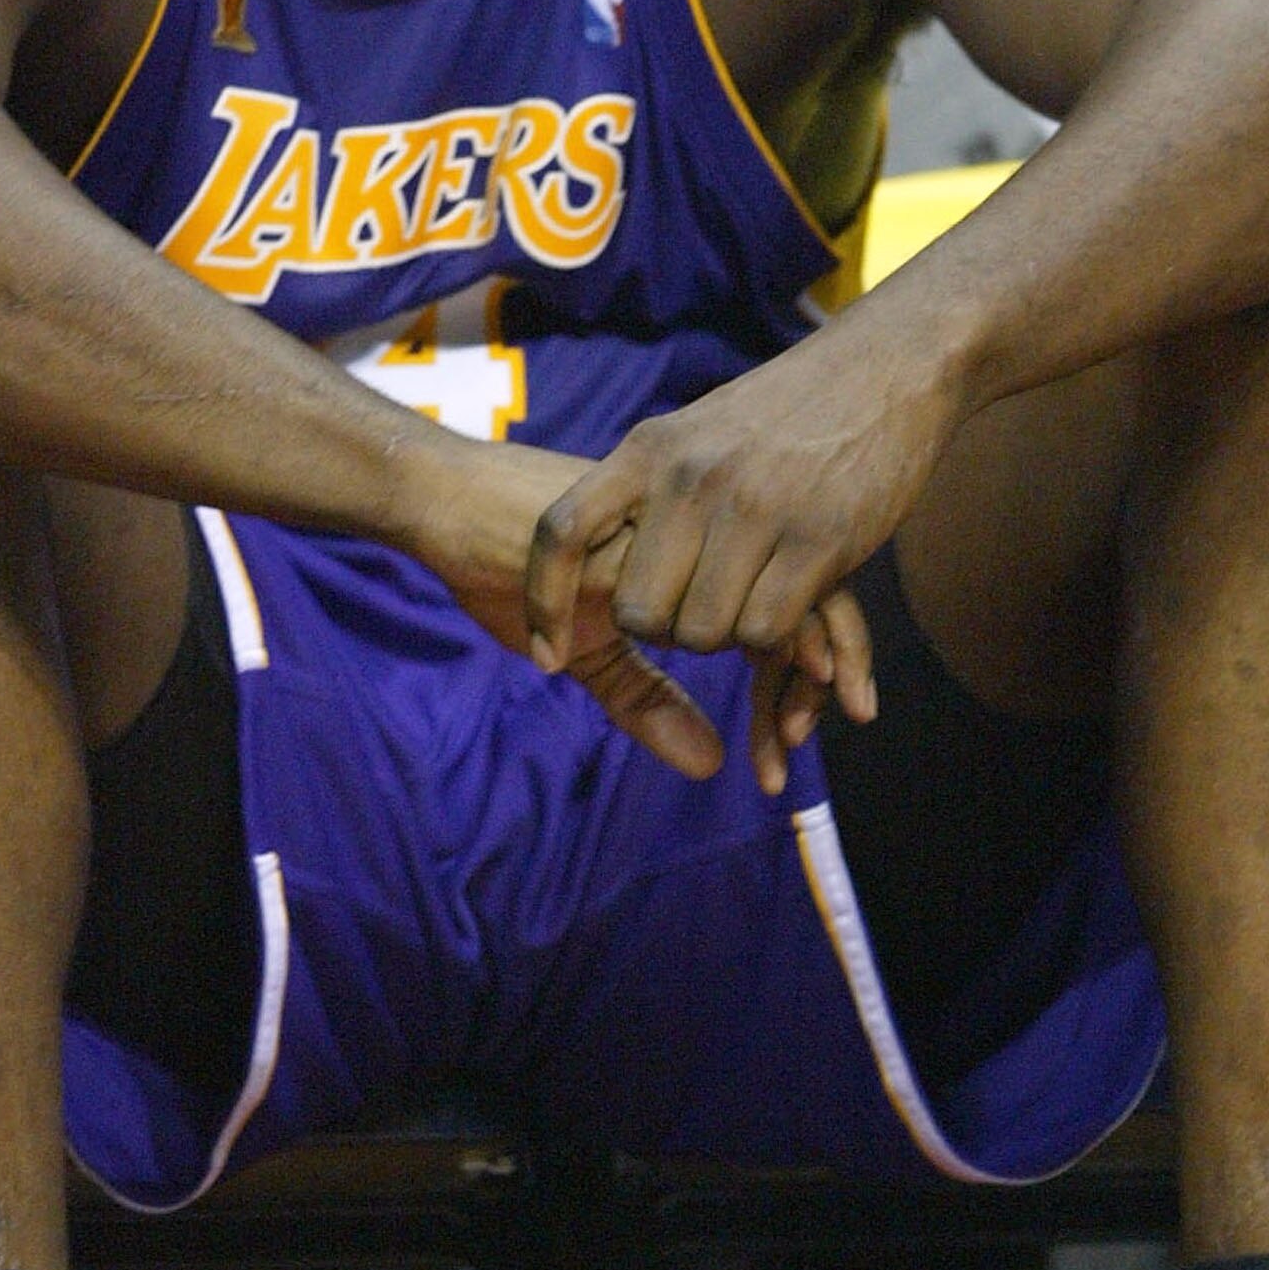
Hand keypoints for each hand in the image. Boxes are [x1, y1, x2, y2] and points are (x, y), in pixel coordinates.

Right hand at [414, 433, 867, 793]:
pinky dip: (734, 653)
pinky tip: (737, 703)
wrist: (448, 503)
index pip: (800, 588)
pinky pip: (705, 596)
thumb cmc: (511, 566)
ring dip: (789, 679)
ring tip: (786, 741)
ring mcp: (678, 519)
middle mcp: (708, 521)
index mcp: (708, 538)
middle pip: (807, 592)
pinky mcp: (640, 530)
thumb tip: (710, 766)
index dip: (821, 657)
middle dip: (818, 679)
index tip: (818, 723)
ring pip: (772, 594)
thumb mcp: (591, 649)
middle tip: (804, 745)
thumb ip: (646, 699)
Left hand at [525, 327, 928, 786]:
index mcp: (650, 448)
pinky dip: (773, 637)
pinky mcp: (818, 540)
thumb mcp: (702, 429)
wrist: (890, 365)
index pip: (561, 530)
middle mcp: (692, 477)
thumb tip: (605, 562)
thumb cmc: (790, 410)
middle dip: (665, 629)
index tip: (546, 653)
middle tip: (701, 608)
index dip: (545, 600)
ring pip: (701, 632)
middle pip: (636, 609)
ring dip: (725, 635)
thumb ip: (655, 486)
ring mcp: (755, 509)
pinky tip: (793, 599)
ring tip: (753, 595)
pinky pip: (764, 631)